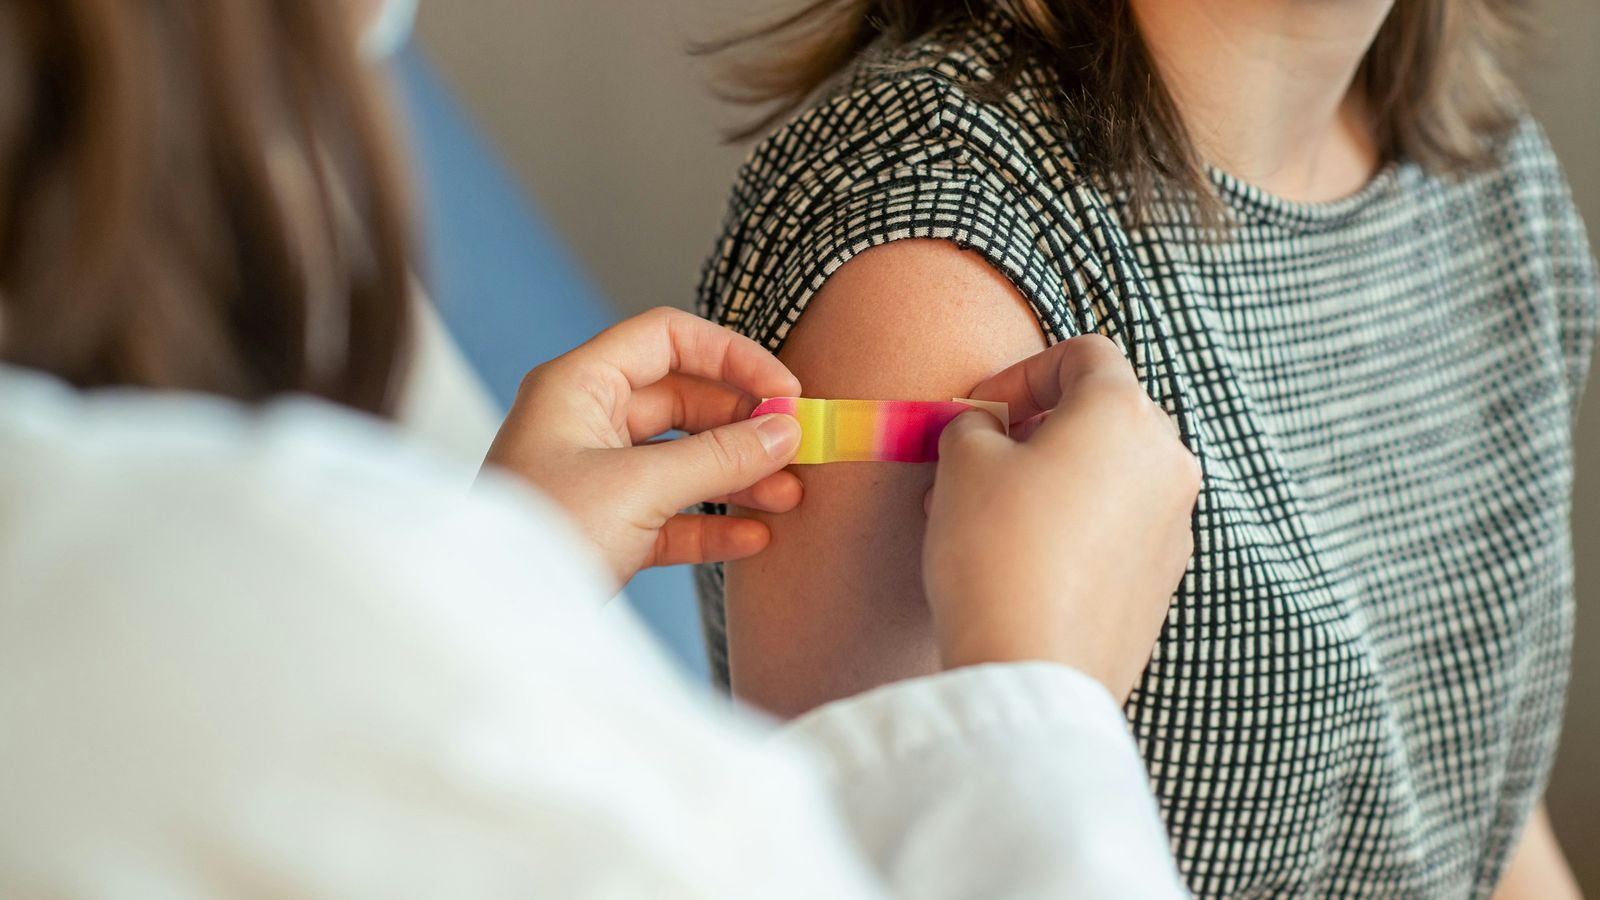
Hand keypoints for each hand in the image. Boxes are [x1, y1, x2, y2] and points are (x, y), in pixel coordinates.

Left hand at [484, 308, 803, 586]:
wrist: (486, 618)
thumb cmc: (540, 536)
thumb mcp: (638, 488)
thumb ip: (718, 457)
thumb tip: (784, 430)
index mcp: (578, 386)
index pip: (667, 339)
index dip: (731, 356)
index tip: (784, 391)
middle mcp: (586, 421)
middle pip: (684, 400)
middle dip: (744, 424)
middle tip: (799, 447)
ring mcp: (596, 475)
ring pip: (683, 459)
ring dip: (739, 475)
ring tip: (790, 495)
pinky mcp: (606, 528)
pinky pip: (672, 513)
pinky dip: (713, 522)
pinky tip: (755, 536)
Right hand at [922, 335, 1200, 701]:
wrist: (1033, 669)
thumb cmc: (997, 551)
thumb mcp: (962, 462)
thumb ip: (974, 425)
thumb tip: (983, 431)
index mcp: (1125, 414)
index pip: (1084, 353)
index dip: (1022, 371)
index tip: (979, 410)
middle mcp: (1168, 461)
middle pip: (1105, 413)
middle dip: (1038, 426)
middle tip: (981, 458)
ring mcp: (1175, 525)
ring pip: (1110, 474)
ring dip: (1052, 477)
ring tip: (987, 515)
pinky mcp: (1163, 580)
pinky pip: (1118, 527)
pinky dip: (1075, 525)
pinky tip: (1020, 559)